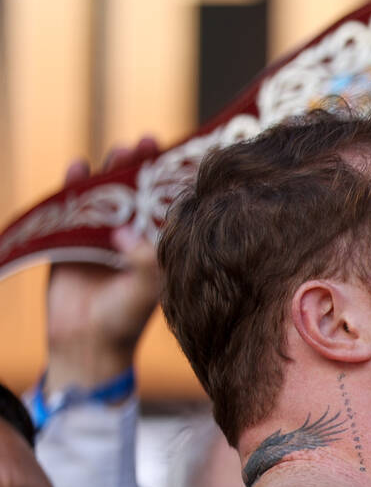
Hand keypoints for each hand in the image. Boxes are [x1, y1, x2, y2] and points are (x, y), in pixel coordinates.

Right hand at [44, 137, 160, 393]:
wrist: (87, 344)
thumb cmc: (126, 319)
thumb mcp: (146, 289)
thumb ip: (144, 262)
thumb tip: (127, 234)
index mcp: (158, 247)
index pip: (169, 207)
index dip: (173, 182)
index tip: (184, 156)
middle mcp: (133, 237)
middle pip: (138, 193)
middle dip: (143, 167)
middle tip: (149, 142)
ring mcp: (102, 237)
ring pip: (107, 194)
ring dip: (111, 170)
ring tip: (121, 149)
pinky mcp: (71, 240)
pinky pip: (71, 206)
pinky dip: (73, 185)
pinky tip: (77, 165)